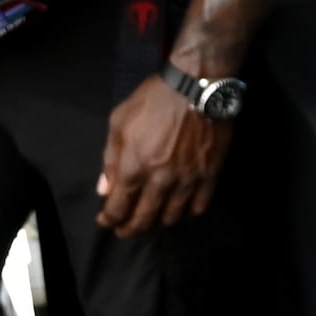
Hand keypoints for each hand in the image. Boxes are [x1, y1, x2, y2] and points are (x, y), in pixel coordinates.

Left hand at [97, 74, 232, 235]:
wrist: (197, 85)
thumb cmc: (153, 100)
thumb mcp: (119, 122)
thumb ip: (110, 158)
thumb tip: (106, 189)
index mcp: (134, 167)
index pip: (118, 209)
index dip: (110, 220)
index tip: (106, 221)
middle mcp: (160, 180)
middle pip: (144, 219)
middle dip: (130, 229)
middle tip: (126, 230)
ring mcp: (187, 180)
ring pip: (172, 218)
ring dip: (158, 223)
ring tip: (153, 219)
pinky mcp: (209, 175)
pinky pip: (198, 206)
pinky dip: (187, 213)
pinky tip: (181, 208)